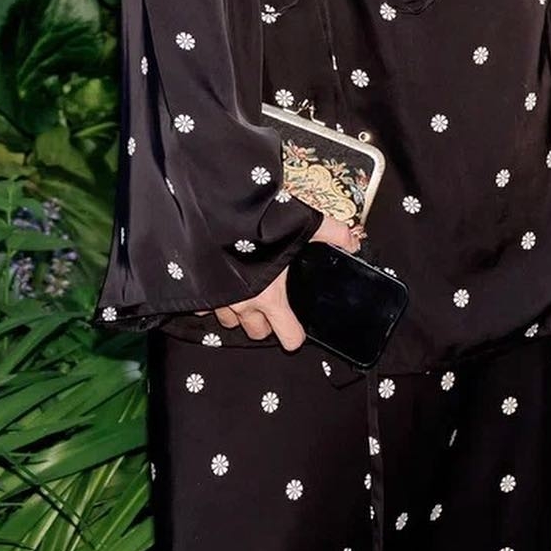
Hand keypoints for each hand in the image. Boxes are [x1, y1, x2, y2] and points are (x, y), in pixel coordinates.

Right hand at [211, 215, 364, 345]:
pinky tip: (222, 280)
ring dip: (240, 310)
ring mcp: (219, 301)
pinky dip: (214, 297)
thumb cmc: (259, 222)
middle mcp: (244, 305)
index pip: (288, 339)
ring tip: (247, 287)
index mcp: (271, 297)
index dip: (295, 334)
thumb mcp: (304, 224)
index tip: (297, 325)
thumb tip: (352, 240)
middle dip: (265, 322)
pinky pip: (206, 306)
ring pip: (231, 321)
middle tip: (271, 301)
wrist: (216, 211)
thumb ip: (332, 233)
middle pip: (257, 333)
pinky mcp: (198, 292)